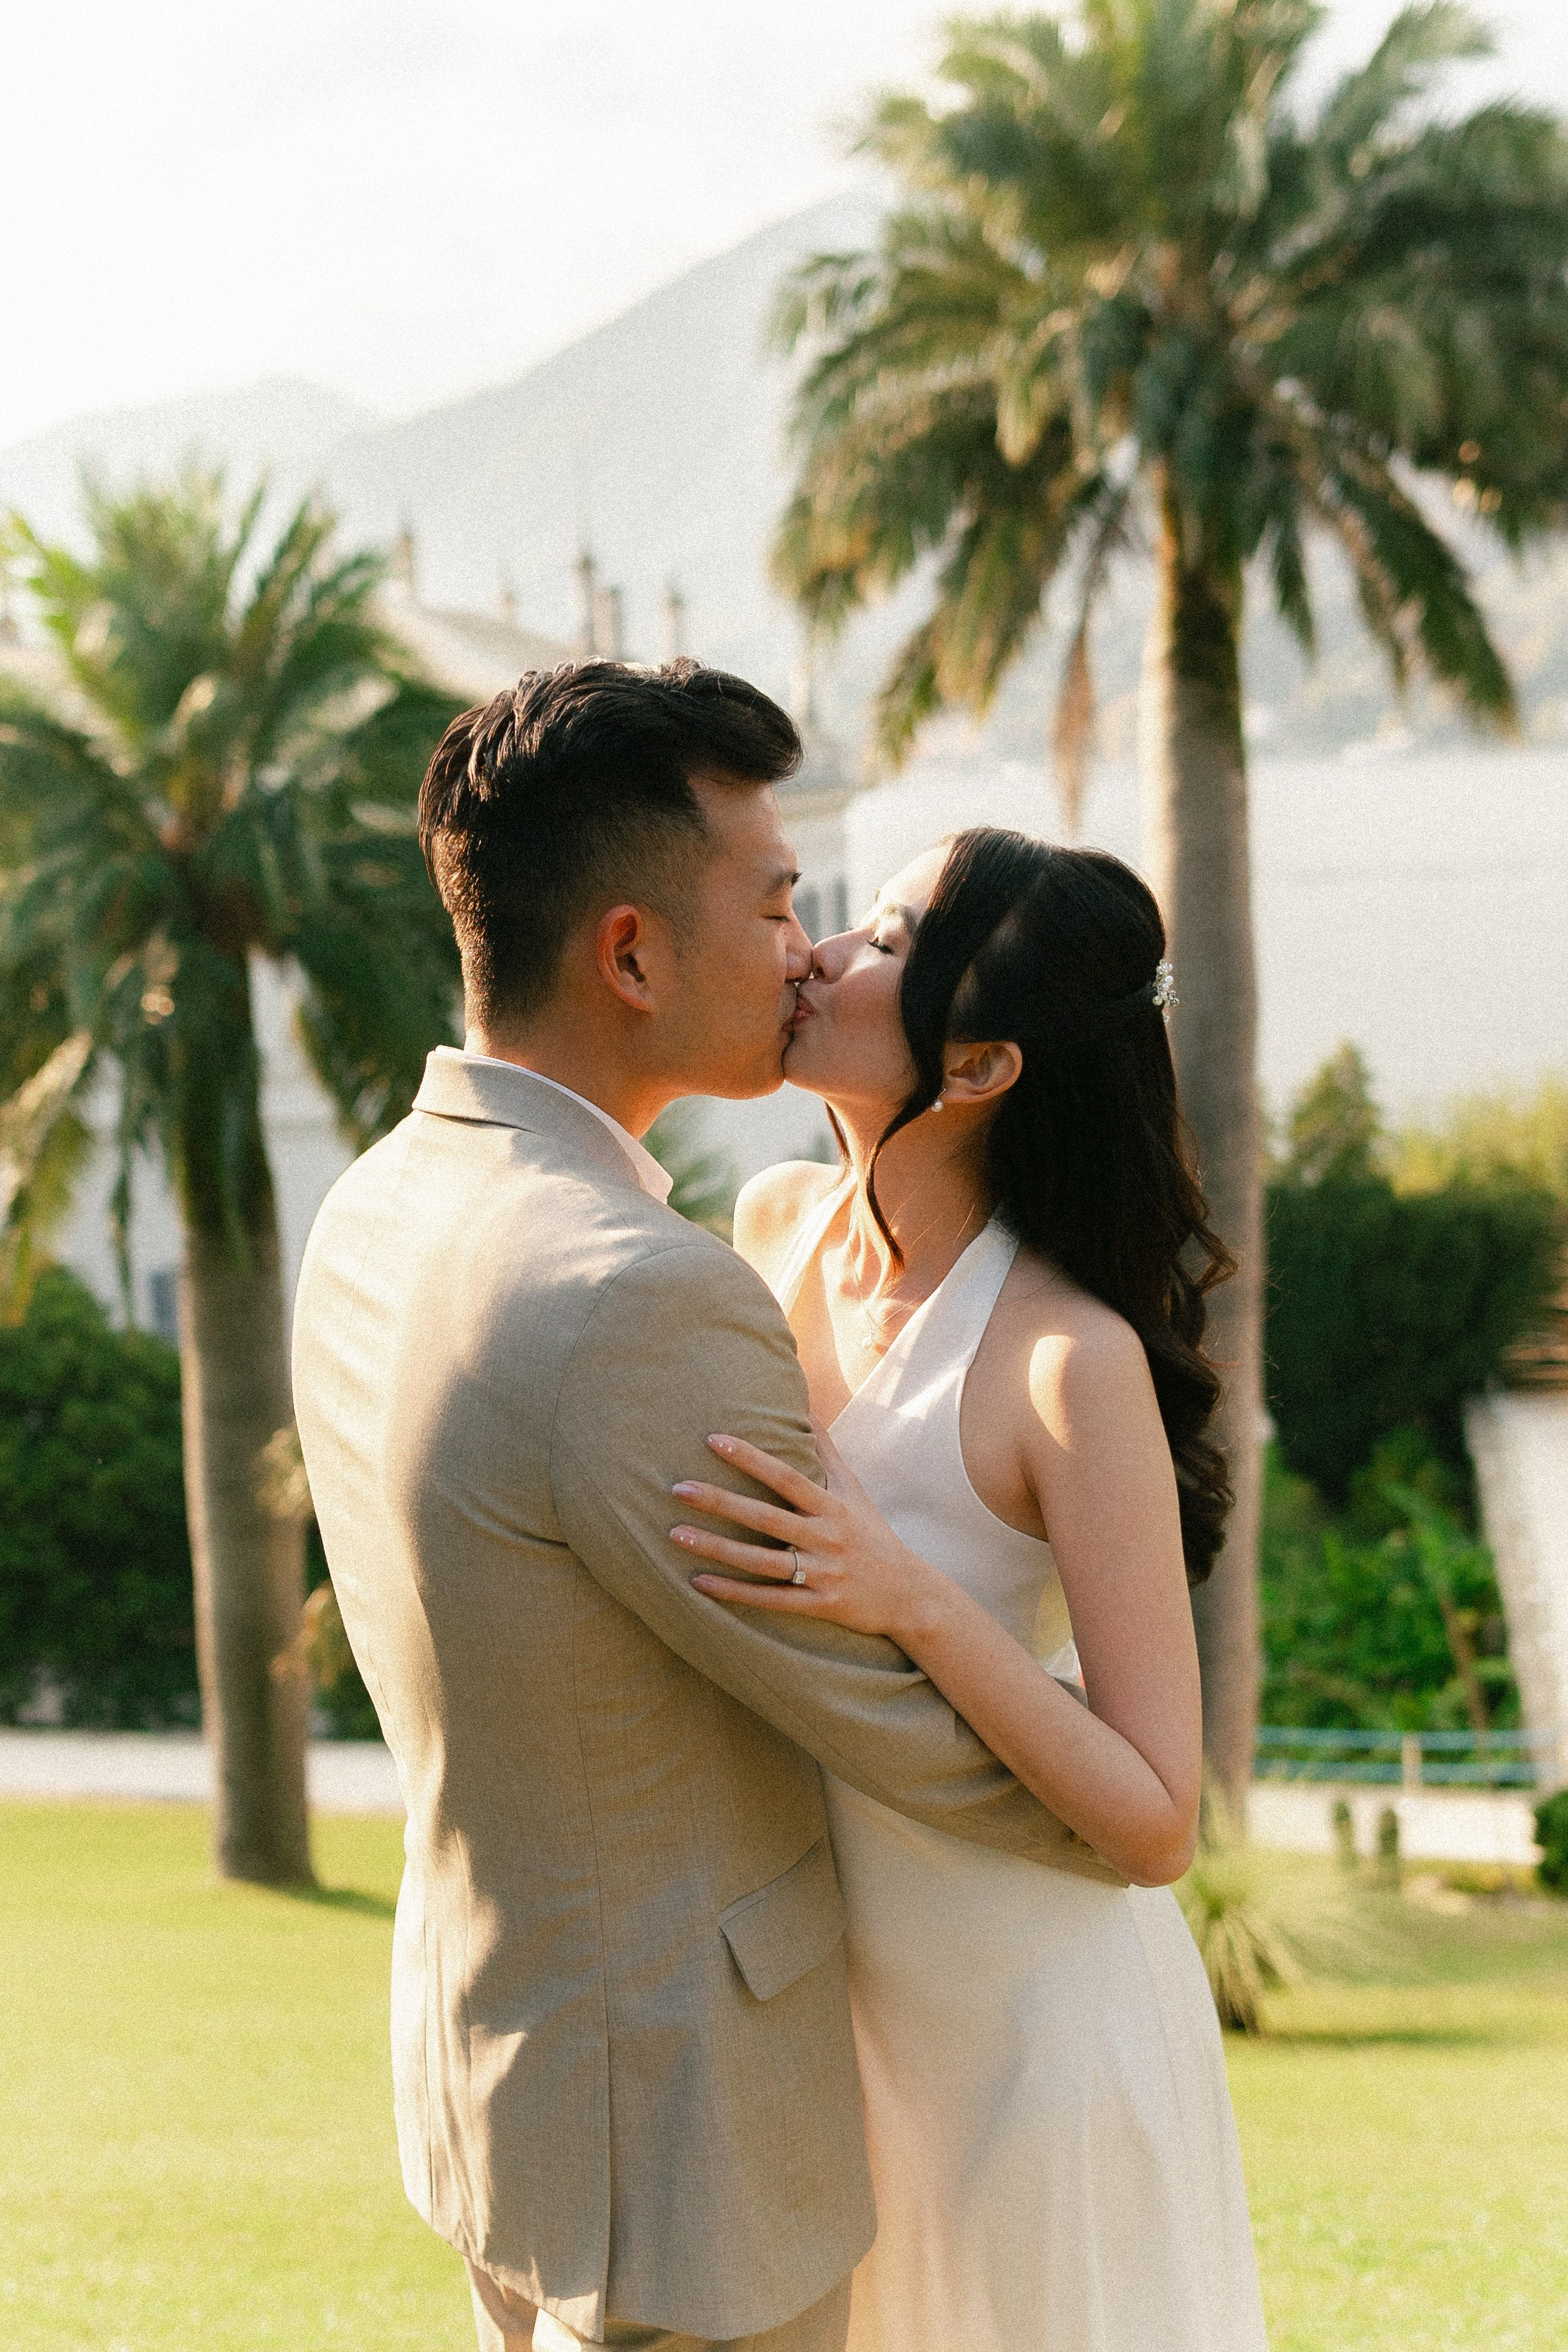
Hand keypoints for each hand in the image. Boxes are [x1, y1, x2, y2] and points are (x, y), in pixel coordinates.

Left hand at [670, 1417, 945, 1643]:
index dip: (750, 1458)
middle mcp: (826, 1538)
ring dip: (716, 1548)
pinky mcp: (819, 1606)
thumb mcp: (855, 1490)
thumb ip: (826, 1452)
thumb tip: (805, 1409)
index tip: (714, 1440)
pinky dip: (733, 1592)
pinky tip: (698, 1582)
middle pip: (765, 1518)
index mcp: (832, 1507)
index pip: (786, 1477)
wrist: (910, 1595)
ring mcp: (822, 1574)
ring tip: (675, 1534)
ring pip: (761, 1561)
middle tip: (677, 1488)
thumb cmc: (872, 1535)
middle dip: (720, 1502)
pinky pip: (769, 1599)